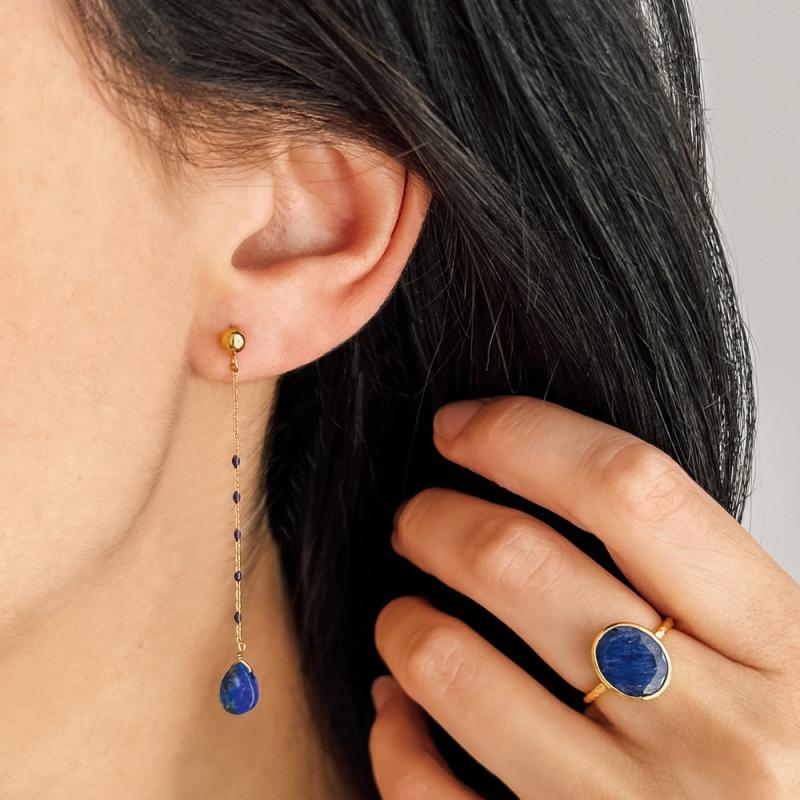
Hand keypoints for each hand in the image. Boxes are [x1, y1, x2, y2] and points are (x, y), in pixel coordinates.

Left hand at [369, 396, 799, 798]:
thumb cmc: (784, 771)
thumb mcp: (783, 665)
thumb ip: (695, 588)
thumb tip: (541, 498)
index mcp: (783, 650)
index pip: (630, 487)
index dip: (521, 435)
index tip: (460, 427)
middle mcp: (717, 733)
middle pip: (516, 561)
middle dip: (433, 519)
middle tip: (415, 519)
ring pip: (450, 664)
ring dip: (402, 621)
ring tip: (405, 614)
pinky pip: (427, 793)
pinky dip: (394, 733)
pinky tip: (401, 709)